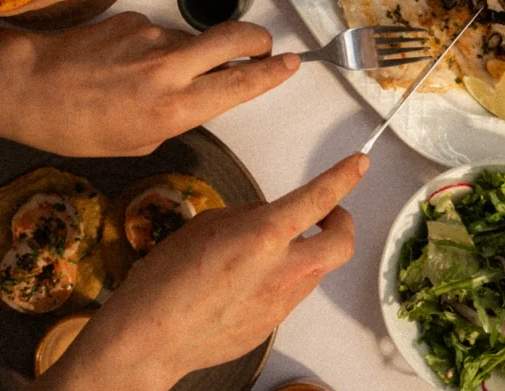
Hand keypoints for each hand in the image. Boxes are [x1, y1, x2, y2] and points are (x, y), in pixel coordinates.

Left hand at [0, 12, 299, 156]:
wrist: (29, 85)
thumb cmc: (77, 127)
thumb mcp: (137, 141)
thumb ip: (176, 117)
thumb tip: (196, 96)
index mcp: (173, 108)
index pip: (239, 84)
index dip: (272, 73)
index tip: (292, 63)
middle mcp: (170, 68)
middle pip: (235, 37)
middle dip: (258, 39)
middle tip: (263, 47)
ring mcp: (152, 37)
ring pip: (193, 39)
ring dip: (191, 52)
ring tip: (153, 77)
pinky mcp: (135, 18)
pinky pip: (160, 32)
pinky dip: (155, 47)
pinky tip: (126, 65)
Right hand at [39, 154, 367, 390]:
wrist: (148, 341)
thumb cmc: (164, 281)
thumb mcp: (207, 225)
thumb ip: (248, 215)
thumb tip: (267, 214)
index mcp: (263, 237)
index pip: (318, 199)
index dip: (343, 177)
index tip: (357, 164)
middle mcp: (280, 273)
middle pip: (341, 244)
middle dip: (341, 223)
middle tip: (326, 213)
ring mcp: (278, 305)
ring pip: (315, 271)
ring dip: (306, 252)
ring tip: (269, 249)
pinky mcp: (270, 327)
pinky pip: (289, 295)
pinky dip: (281, 279)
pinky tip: (248, 280)